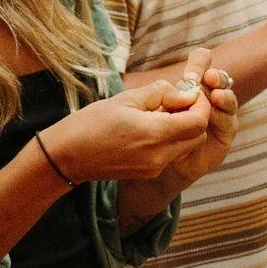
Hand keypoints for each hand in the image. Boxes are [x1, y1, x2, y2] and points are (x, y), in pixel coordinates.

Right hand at [42, 71, 213, 183]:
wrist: (65, 156)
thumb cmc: (91, 122)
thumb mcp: (127, 98)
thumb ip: (162, 93)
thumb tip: (188, 94)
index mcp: (155, 134)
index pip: (199, 121)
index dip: (201, 105)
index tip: (191, 93)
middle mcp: (160, 156)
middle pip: (198, 136)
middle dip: (195, 117)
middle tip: (178, 102)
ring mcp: (154, 168)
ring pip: (187, 147)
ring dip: (184, 130)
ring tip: (161, 114)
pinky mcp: (148, 174)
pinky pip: (172, 155)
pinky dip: (171, 141)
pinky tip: (150, 129)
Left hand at [154, 54, 239, 192]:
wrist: (150, 162)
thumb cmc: (144, 130)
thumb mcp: (147, 107)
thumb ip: (163, 93)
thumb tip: (187, 86)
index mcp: (190, 85)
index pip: (201, 64)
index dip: (201, 61)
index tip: (197, 61)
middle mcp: (208, 97)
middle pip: (219, 80)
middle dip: (216, 77)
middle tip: (209, 78)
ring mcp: (218, 116)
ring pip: (228, 101)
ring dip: (223, 96)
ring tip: (216, 96)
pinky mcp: (224, 137)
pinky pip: (229, 124)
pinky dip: (223, 117)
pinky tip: (214, 114)